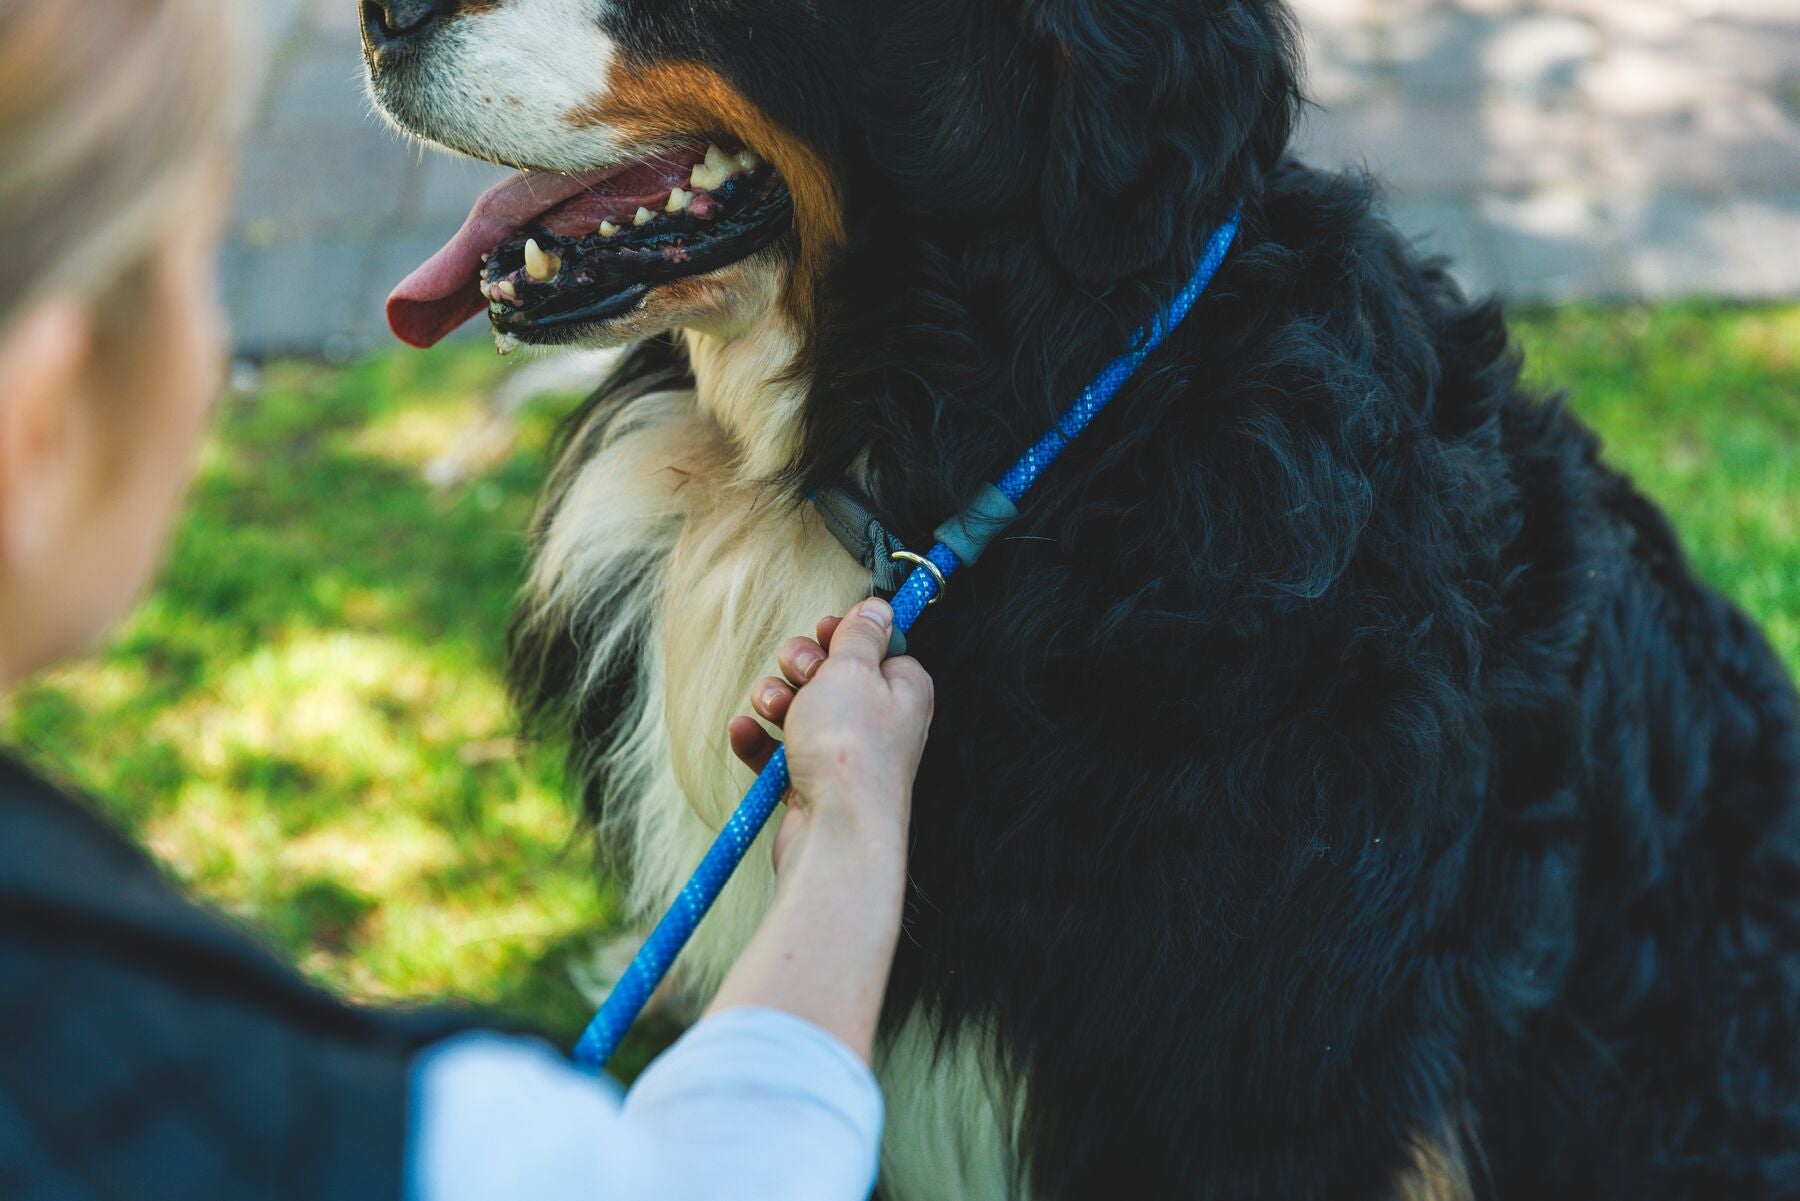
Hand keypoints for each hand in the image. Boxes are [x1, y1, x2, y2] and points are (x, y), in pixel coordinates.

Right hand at [728, 598, 932, 872]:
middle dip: (801, 667)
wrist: (836, 831)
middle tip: (801, 676)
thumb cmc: (851, 748)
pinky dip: (759, 741)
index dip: (843, 635)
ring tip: (772, 708)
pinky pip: (779, 751)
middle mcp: (880, 721)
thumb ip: (860, 634)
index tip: (824, 632)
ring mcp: (845, 754)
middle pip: (831, 674)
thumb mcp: (853, 669)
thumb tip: (879, 607)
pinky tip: (745, 732)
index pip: (875, 645)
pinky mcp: (814, 784)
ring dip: (775, 700)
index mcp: (903, 688)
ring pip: (800, 710)